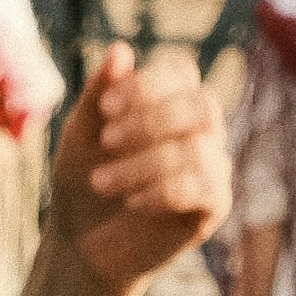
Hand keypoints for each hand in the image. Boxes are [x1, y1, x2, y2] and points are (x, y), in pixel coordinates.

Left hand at [39, 46, 227, 295]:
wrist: (81, 245)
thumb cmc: (82, 180)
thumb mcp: (80, 135)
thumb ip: (99, 95)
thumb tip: (121, 49)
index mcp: (170, 102)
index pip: (182, 71)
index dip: (149, 84)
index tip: (106, 109)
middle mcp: (200, 130)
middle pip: (202, 104)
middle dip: (152, 119)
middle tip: (106, 142)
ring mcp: (212, 166)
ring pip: (200, 148)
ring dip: (144, 163)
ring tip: (101, 182)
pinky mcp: (214, 206)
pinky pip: (206, 187)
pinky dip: (164, 191)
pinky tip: (132, 202)